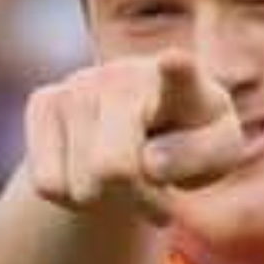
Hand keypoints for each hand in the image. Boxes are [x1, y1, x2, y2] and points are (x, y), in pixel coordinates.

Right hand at [22, 51, 242, 222]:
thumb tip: (149, 162)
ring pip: (81, 187)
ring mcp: (79, 85)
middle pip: (114, 170)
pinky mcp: (44, 101)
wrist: (146, 126)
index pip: (180, 75)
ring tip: (128, 177)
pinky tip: (93, 173)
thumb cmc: (193, 140)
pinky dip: (74, 198)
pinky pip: (48, 184)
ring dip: (108, 201)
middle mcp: (125, 76)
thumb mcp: (219, 154)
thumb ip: (200, 157)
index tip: (176, 61)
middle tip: (159, 197)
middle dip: (137, 200)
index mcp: (185, 85)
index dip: (178, 71)